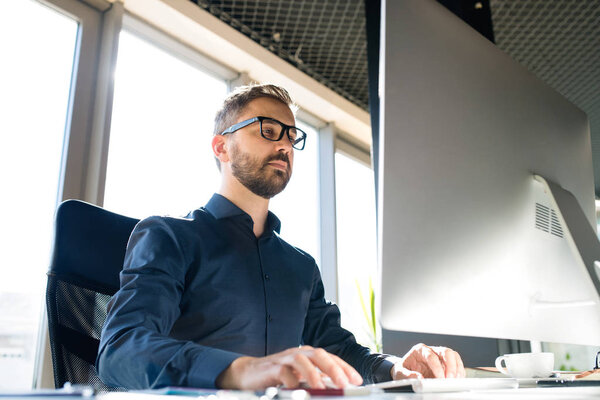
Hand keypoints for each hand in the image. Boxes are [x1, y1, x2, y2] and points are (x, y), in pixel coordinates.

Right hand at [216, 346, 362, 389]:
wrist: (249, 372)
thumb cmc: (278, 376)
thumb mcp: (301, 377)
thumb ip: (316, 380)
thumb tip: (337, 388)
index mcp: (308, 355)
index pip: (330, 357)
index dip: (345, 367)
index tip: (357, 380)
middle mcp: (298, 353)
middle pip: (319, 355)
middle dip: (334, 368)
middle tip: (345, 383)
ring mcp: (285, 358)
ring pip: (302, 360)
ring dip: (314, 374)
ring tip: (322, 387)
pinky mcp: (271, 367)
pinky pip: (283, 371)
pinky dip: (292, 381)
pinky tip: (298, 390)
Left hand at [391, 343, 464, 378]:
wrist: (406, 371)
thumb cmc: (404, 370)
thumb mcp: (399, 373)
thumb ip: (407, 375)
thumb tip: (419, 379)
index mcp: (420, 350)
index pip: (431, 356)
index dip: (437, 367)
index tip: (439, 378)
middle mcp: (432, 351)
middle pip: (446, 352)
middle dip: (450, 366)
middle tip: (450, 379)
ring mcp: (440, 357)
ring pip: (454, 356)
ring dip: (457, 369)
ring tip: (455, 381)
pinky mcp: (446, 364)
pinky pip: (457, 364)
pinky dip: (459, 372)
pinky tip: (458, 380)